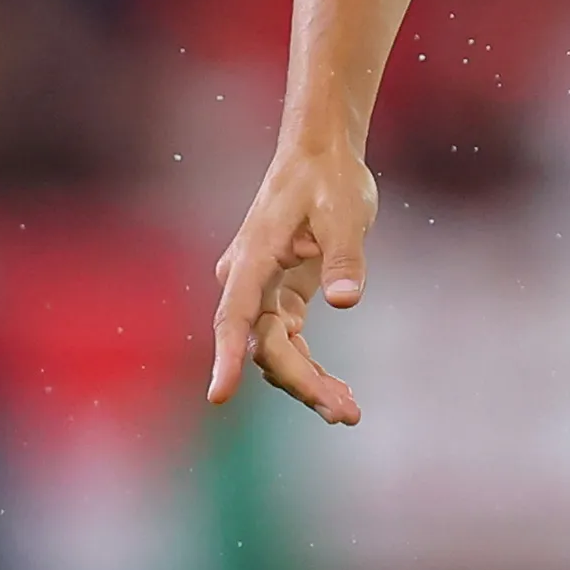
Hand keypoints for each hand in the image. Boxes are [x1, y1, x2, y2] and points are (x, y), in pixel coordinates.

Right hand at [207, 141, 377, 424]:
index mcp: (254, 258)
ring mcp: (261, 292)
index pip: (235, 315)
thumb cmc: (329, 179)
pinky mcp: (280, 297)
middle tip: (346, 414)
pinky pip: (289, 344)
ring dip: (309, 383)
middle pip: (264, 345)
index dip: (227, 356)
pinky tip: (341, 395)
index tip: (220, 395)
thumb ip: (345, 256)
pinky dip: (312, 369)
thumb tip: (346, 300)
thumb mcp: (345, 213)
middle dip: (302, 383)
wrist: (320, 155)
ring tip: (349, 413)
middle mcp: (247, 280)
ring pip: (276, 352)